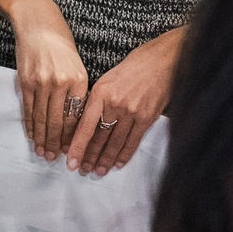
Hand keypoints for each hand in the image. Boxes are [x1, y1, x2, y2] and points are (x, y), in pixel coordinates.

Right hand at [10, 0, 87, 157]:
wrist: (38, 24)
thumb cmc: (61, 44)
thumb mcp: (78, 66)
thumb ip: (77, 91)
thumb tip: (75, 120)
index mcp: (78, 80)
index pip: (75, 117)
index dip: (72, 137)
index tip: (70, 150)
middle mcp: (59, 83)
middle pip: (57, 121)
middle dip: (55, 143)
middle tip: (54, 158)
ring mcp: (41, 83)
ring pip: (41, 118)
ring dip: (41, 139)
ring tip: (42, 153)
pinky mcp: (26, 82)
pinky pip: (28, 109)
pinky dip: (30, 125)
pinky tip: (32, 135)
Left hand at [69, 30, 178, 175]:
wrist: (162, 61)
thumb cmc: (134, 67)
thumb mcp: (108, 79)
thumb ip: (97, 100)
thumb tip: (86, 124)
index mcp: (100, 93)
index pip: (85, 126)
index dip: (77, 147)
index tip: (70, 161)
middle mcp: (114, 104)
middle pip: (99, 137)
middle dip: (89, 156)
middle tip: (82, 170)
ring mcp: (131, 112)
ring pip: (115, 143)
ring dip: (105, 160)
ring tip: (98, 171)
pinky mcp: (146, 117)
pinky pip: (133, 141)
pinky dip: (124, 155)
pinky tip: (117, 164)